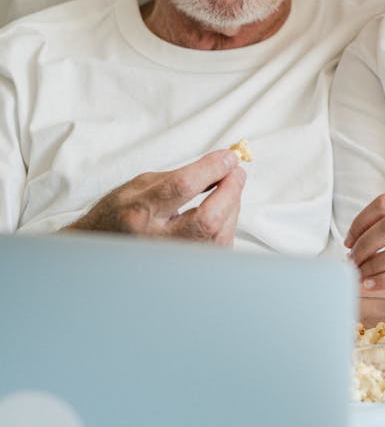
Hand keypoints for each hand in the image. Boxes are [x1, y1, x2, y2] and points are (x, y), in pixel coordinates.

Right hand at [65, 149, 245, 244]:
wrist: (106, 249)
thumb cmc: (122, 213)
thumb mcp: (142, 185)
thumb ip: (180, 175)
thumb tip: (220, 165)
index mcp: (140, 212)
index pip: (182, 187)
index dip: (211, 170)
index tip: (228, 156)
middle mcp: (157, 240)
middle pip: (208, 218)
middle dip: (230, 191)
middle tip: (236, 172)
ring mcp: (174, 259)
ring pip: (219, 235)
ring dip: (232, 206)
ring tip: (229, 188)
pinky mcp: (189, 269)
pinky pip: (219, 245)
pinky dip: (227, 223)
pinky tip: (222, 210)